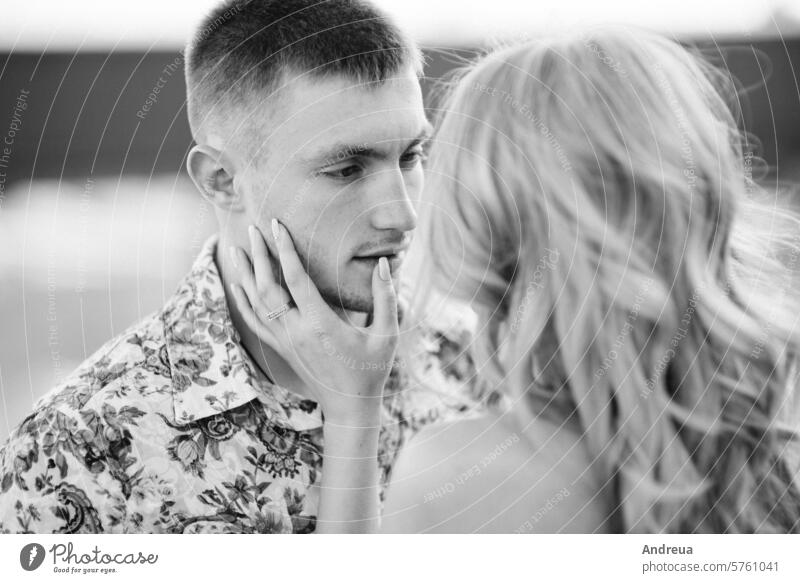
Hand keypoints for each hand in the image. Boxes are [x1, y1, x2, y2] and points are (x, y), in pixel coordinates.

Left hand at [229, 219, 399, 425]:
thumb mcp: (386, 335)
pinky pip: (254, 322)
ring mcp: (285, 342)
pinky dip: (243, 301)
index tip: (276, 225)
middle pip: (267, 287)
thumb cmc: (371, 369)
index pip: (295, 278)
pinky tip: (237, 285)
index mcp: (320, 324)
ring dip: (246, 274)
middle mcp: (296, 331)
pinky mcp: (281, 349)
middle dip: (259, 255)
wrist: (349, 406)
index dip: (284, 250)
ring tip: (238, 249)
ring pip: (256, 303)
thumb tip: (385, 263)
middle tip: (253, 229)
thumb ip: (385, 297)